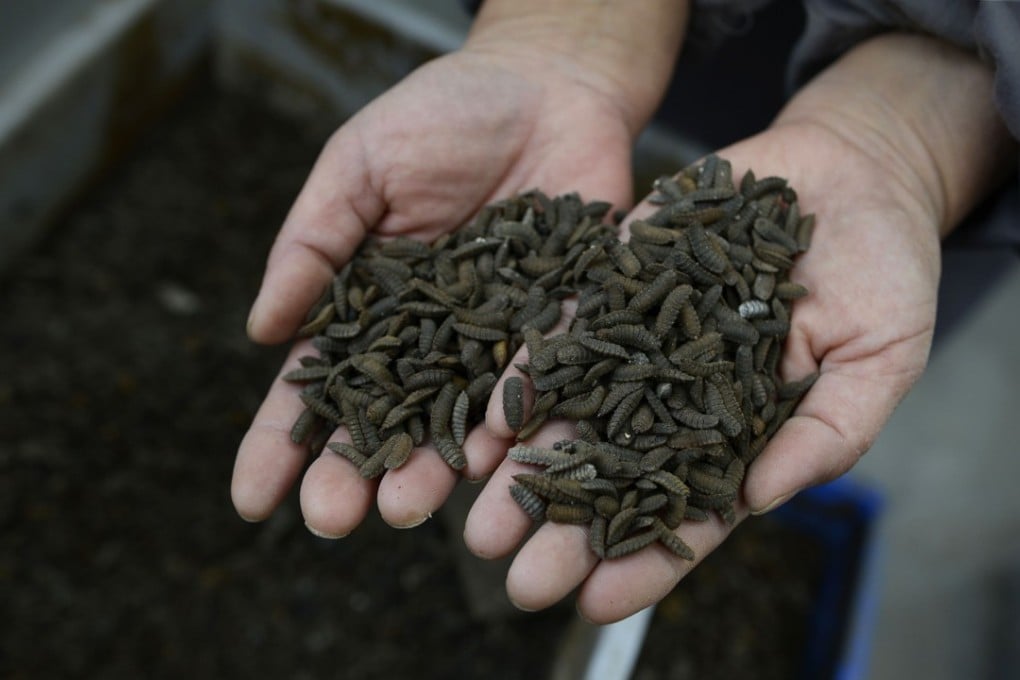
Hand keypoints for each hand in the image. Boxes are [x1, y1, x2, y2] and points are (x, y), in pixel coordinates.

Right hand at [231, 45, 639, 534]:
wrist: (547, 84)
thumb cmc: (441, 117)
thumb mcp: (358, 168)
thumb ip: (313, 245)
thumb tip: (259, 330)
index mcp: (371, 308)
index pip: (314, 386)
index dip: (278, 443)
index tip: (249, 500)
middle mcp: (431, 340)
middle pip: (385, 420)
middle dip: (354, 472)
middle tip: (332, 518)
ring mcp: (496, 340)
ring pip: (459, 420)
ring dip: (432, 469)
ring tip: (406, 508)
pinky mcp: (561, 324)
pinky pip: (538, 379)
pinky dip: (514, 417)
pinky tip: (487, 457)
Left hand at [464, 32, 1010, 622]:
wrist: (849, 174)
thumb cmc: (880, 274)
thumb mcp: (881, 358)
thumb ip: (828, 432)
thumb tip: (761, 498)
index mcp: (740, 432)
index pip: (689, 513)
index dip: (647, 562)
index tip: (598, 603)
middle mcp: (678, 397)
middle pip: (615, 475)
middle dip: (567, 531)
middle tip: (520, 582)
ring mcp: (640, 342)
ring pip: (574, 417)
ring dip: (526, 471)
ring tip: (480, 524)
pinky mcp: (614, 282)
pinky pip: (563, 333)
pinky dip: (526, 379)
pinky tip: (490, 423)